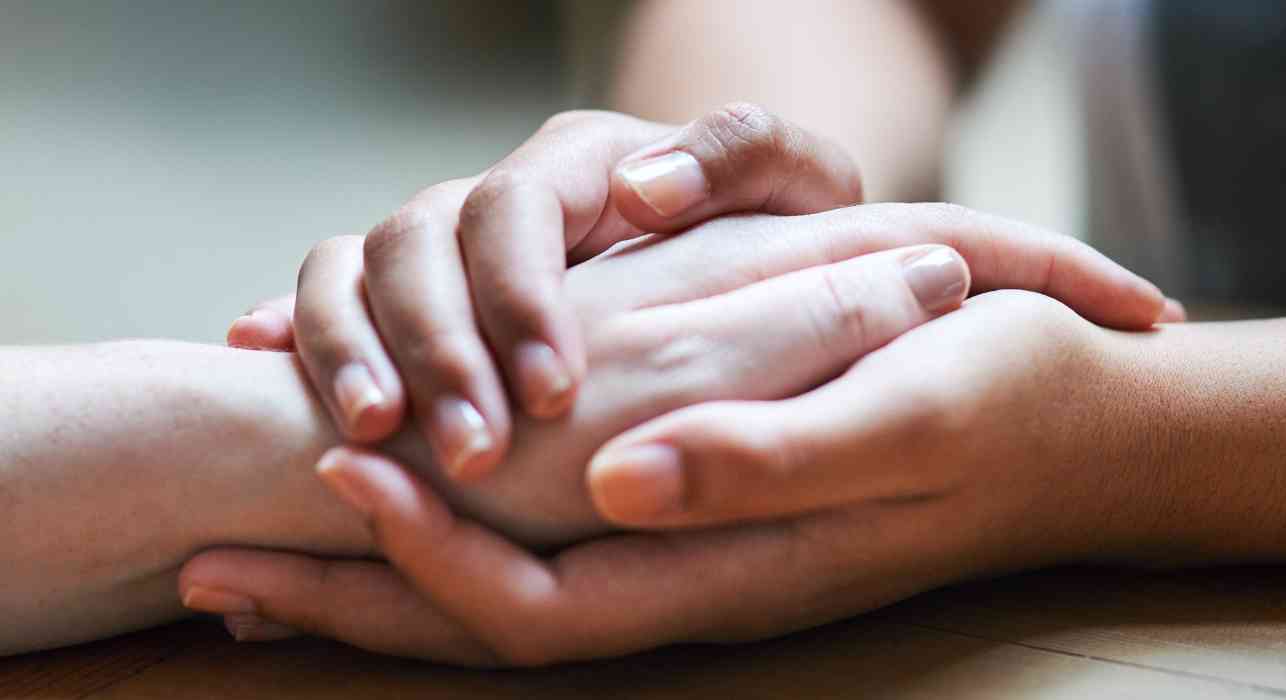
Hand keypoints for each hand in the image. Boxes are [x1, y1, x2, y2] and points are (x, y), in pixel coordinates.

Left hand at [183, 202, 1170, 663]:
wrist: (1089, 429)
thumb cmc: (1010, 402)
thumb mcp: (910, 407)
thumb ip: (771, 456)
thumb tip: (622, 485)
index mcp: (736, 568)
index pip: (542, 606)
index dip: (426, 557)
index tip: (333, 472)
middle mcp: (698, 586)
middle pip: (488, 629)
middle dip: (351, 599)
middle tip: (216, 558)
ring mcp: (695, 562)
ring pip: (503, 603)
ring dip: (378, 584)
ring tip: (263, 563)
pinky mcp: (701, 523)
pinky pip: (550, 558)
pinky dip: (452, 547)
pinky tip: (399, 508)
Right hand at [230, 104, 867, 483]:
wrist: (744, 252)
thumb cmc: (776, 227)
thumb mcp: (793, 181)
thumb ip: (738, 159)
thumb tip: (642, 188)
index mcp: (582, 163)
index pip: (516, 206)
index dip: (515, 295)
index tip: (551, 394)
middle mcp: (499, 198)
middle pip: (419, 238)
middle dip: (435, 346)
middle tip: (471, 451)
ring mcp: (448, 246)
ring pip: (357, 265)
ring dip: (353, 349)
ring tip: (370, 441)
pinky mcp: (413, 296)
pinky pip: (328, 291)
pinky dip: (296, 324)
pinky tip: (261, 358)